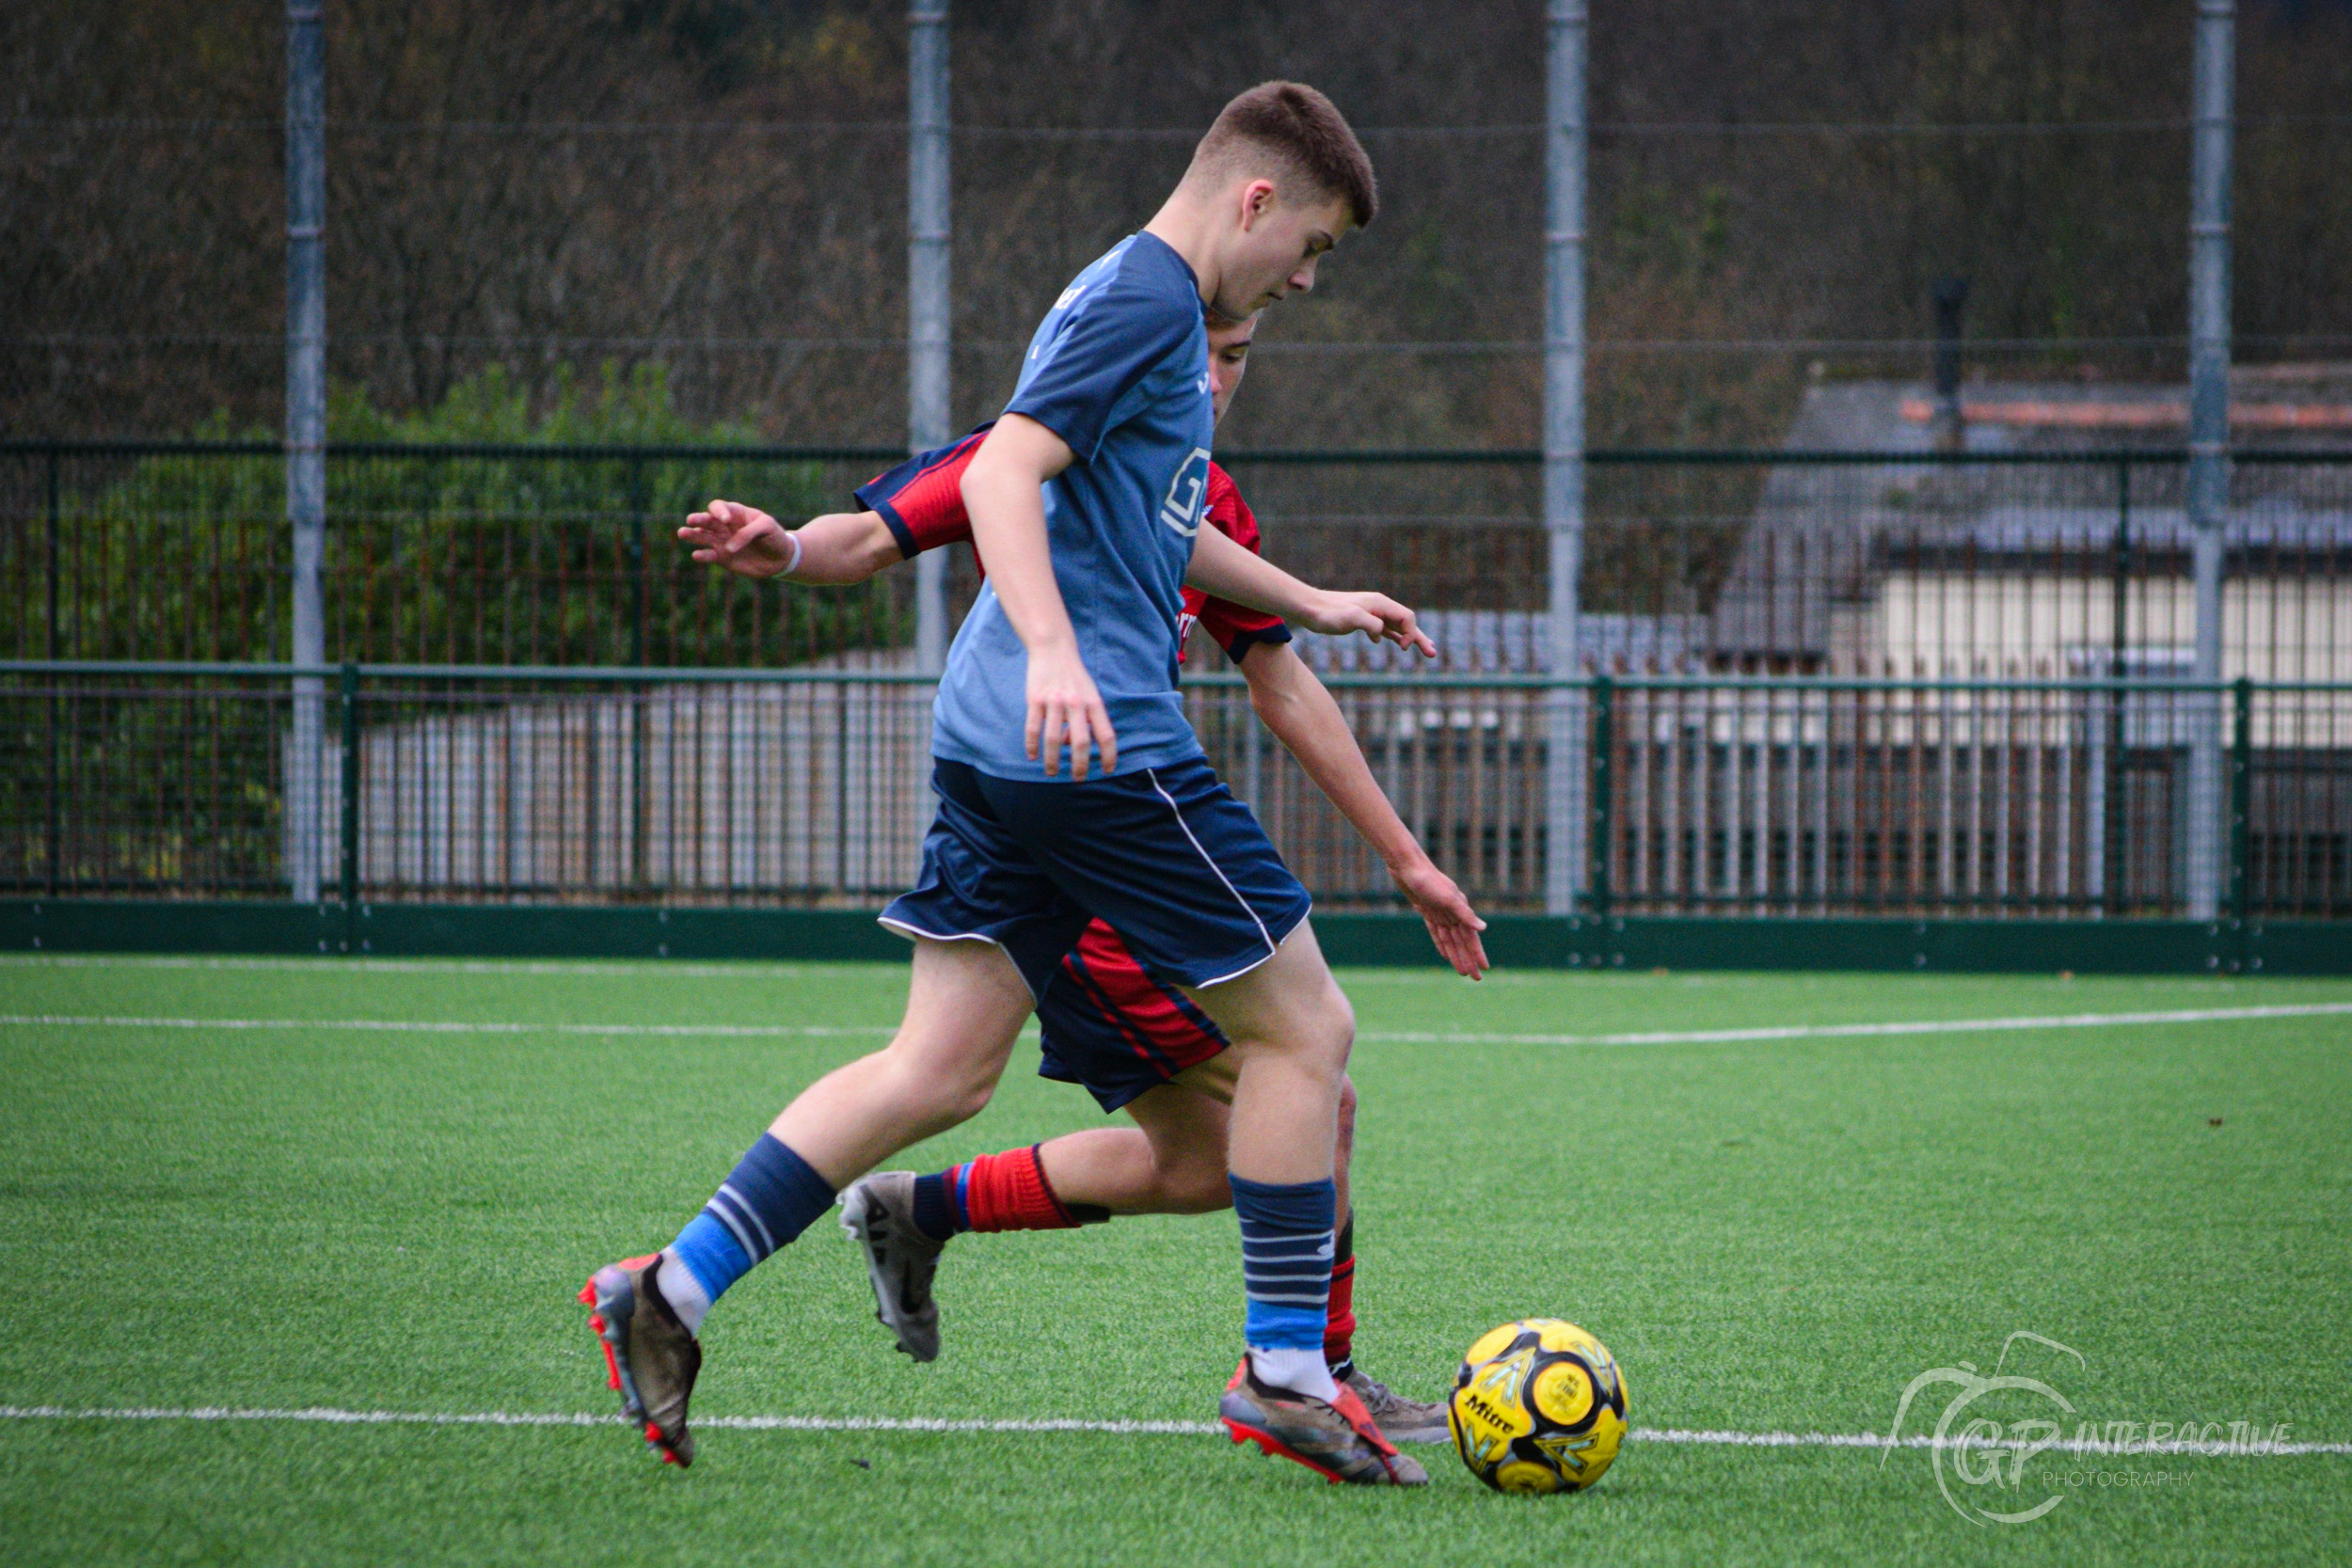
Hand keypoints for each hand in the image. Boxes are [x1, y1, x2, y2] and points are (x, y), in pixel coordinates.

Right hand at [679, 499, 796, 578]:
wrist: (781, 557)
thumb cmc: (775, 536)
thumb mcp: (767, 527)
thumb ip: (748, 533)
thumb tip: (728, 548)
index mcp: (735, 513)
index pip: (719, 507)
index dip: (719, 511)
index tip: (726, 521)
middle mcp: (724, 526)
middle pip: (706, 520)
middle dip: (698, 519)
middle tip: (691, 520)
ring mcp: (722, 542)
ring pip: (702, 536)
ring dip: (692, 535)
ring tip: (683, 533)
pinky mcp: (723, 558)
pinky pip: (709, 555)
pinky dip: (702, 555)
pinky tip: (696, 555)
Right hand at [1025, 641, 1117, 779]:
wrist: (1053, 648)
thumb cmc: (1074, 677)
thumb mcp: (1087, 694)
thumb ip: (1085, 719)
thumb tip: (1069, 745)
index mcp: (1093, 703)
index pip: (1106, 735)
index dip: (1109, 755)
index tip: (1107, 771)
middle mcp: (1076, 704)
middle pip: (1080, 742)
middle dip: (1080, 766)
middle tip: (1078, 779)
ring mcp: (1054, 702)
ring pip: (1053, 739)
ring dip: (1053, 761)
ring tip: (1051, 773)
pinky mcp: (1035, 699)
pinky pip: (1033, 728)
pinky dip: (1032, 745)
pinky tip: (1033, 756)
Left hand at [1296, 590, 1437, 657]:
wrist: (1309, 608)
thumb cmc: (1328, 613)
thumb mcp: (1350, 618)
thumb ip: (1369, 624)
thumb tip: (1381, 633)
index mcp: (1380, 604)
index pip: (1407, 617)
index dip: (1411, 633)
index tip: (1403, 648)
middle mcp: (1379, 607)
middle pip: (1407, 622)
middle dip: (1420, 638)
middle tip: (1433, 654)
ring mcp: (1372, 613)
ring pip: (1397, 626)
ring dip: (1410, 638)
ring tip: (1424, 649)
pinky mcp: (1363, 621)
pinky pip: (1384, 628)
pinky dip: (1393, 636)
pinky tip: (1394, 643)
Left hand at [1391, 856, 1489, 978]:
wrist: (1407, 867)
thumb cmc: (1428, 880)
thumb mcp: (1448, 898)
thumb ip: (1465, 914)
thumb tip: (1483, 929)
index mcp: (1460, 910)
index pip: (1470, 938)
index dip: (1477, 954)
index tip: (1484, 969)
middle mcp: (1452, 913)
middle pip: (1461, 942)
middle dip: (1468, 960)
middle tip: (1475, 978)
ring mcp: (1440, 913)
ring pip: (1450, 941)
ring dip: (1456, 956)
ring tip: (1462, 972)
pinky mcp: (1427, 912)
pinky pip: (1437, 933)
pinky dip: (1441, 945)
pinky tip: (1445, 955)